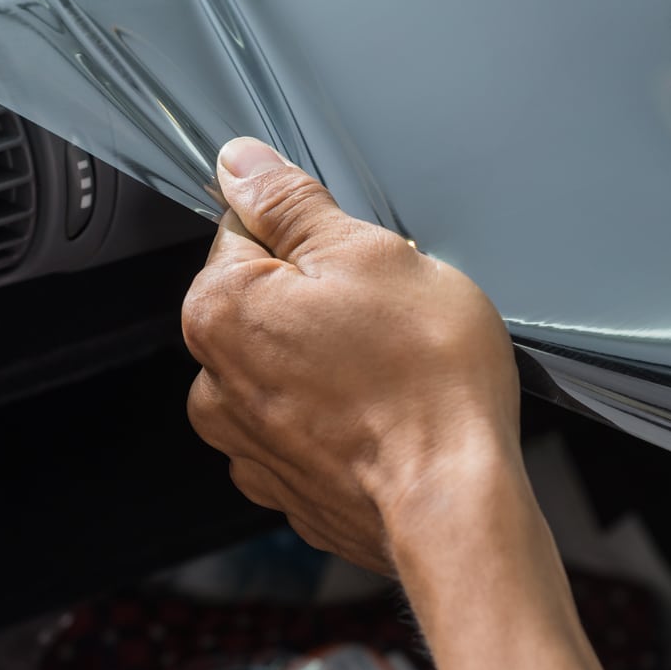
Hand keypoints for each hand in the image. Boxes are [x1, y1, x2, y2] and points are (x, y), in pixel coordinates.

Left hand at [181, 137, 520, 573]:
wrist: (456, 506)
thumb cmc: (423, 384)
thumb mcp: (368, 254)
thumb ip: (291, 203)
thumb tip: (241, 163)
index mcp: (218, 311)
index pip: (246, 231)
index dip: (310, 233)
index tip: (352, 257)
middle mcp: (214, 383)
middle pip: (266, 302)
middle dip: (322, 297)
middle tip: (384, 315)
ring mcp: (248, 443)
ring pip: (289, 365)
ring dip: (330, 358)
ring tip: (392, 371)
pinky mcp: (286, 484)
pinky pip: (307, 424)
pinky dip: (339, 414)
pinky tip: (386, 415)